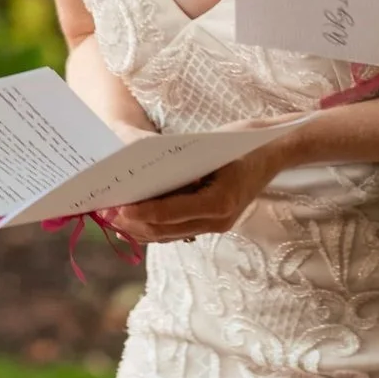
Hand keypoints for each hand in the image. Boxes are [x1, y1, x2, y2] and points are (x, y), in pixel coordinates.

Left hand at [107, 130, 292, 243]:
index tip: (115, 208)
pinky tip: (133, 218)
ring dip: (139, 228)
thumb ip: (180, 166)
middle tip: (104, 212)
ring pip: (168, 235)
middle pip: (164, 230)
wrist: (274, 150)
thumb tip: (139, 174)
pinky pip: (177, 230)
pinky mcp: (212, 222)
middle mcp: (218, 220)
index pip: (170, 214)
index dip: (139, 213)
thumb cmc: (243, 142)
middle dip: (132, 223)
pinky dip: (153, 226)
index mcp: (219, 203)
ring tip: (112, 216)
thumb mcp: (211, 148)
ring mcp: (216, 225)